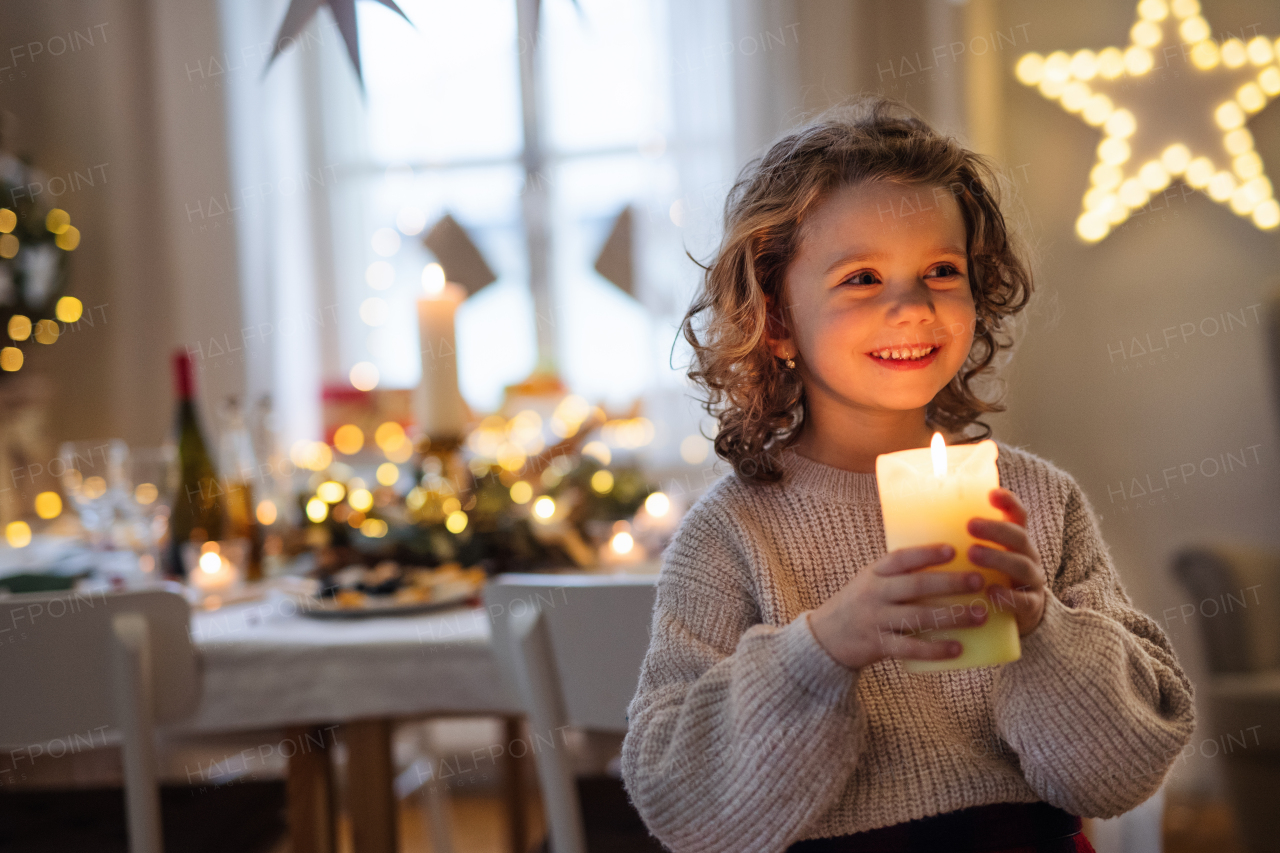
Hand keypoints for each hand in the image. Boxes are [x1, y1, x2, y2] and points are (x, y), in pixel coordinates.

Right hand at [807, 544, 990, 670]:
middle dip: (950, 583)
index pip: (901, 558)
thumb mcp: (871, 581)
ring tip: (980, 615)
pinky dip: (935, 649)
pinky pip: (910, 648)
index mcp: (874, 573)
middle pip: (915, 586)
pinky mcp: (879, 645)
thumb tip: (949, 564)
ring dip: (952, 616)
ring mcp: (876, 620)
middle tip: (979, 581)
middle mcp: (874, 594)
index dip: (927, 553)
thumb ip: (899, 574)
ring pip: (918, 617)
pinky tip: (958, 648)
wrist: (825, 637)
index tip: (953, 550)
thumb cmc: (859, 604)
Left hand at [967, 488, 1046, 636]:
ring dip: (997, 558)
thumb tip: (912, 521)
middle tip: (970, 525)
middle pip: (1018, 536)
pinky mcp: (1031, 607)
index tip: (991, 493)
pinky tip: (991, 593)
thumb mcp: (977, 558)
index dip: (1008, 502)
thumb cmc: (986, 580)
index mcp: (1014, 541)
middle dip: (995, 529)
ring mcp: (1032, 581)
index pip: (1017, 515)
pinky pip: (1024, 601)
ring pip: (1021, 565)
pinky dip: (1008, 596)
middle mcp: (1027, 556)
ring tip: (973, 554)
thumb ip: (958, 542)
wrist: (1015, 618)